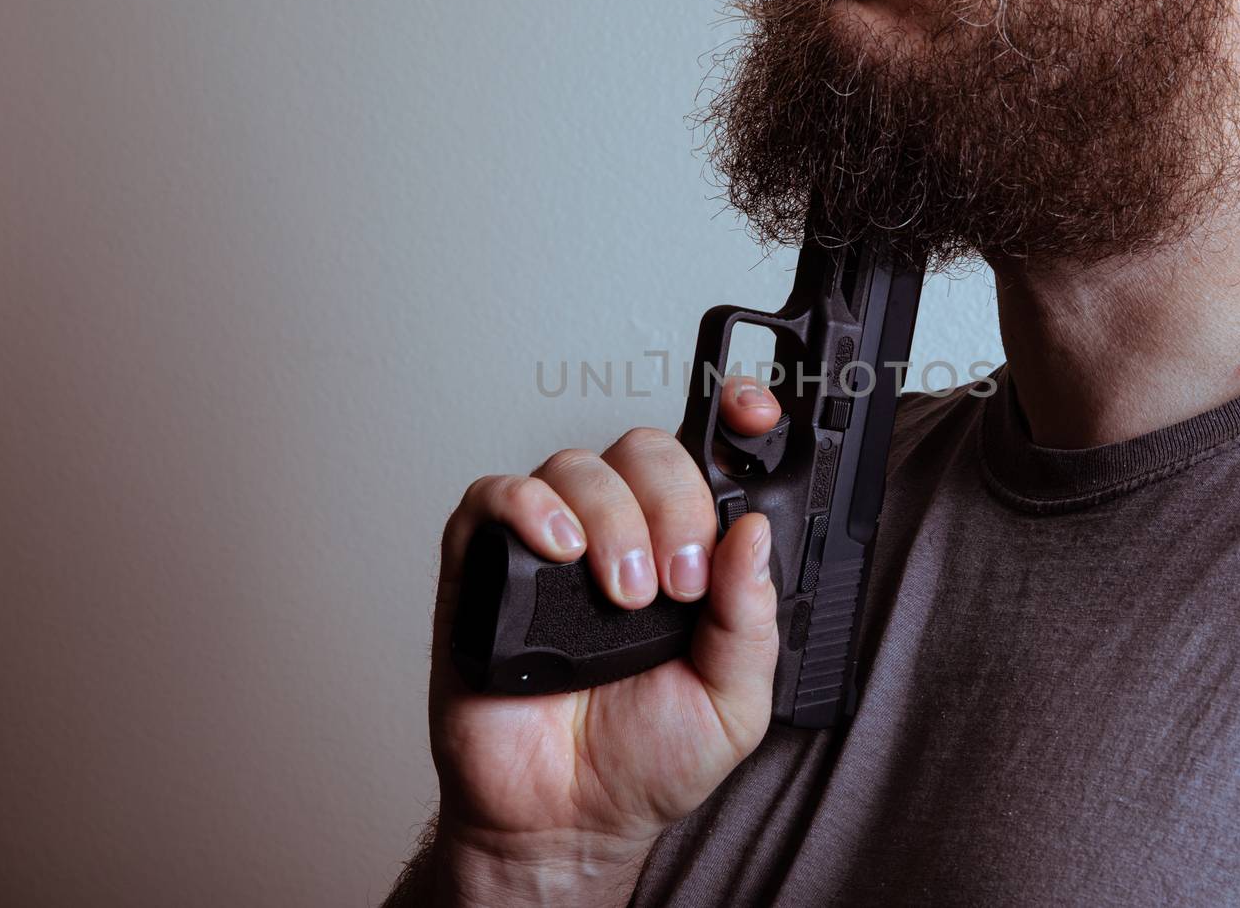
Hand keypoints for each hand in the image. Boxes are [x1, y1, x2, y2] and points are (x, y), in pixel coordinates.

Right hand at [427, 377, 783, 904]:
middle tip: (676, 581)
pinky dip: (528, 506)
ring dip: (610, 519)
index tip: (754, 418)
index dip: (733, 421)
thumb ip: (750, 618)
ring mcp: (551, 546)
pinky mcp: (484, 566)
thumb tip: (755, 533)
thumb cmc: (646, 759)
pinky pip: (494, 496)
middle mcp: (620, 535)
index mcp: (685, 552)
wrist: (566, 821)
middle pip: (644, 451)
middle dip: (672, 502)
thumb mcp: (734, 701)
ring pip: (577, 466)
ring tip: (622, 595)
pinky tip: (558, 547)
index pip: (709, 459)